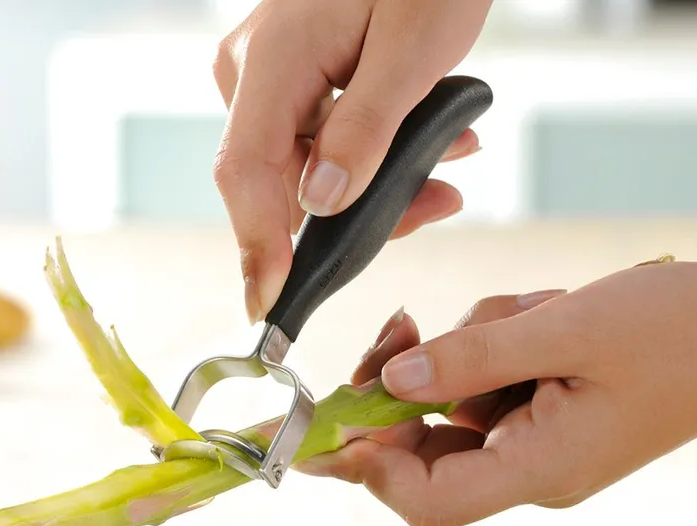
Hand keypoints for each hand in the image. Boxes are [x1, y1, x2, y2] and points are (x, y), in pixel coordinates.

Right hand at [213, 0, 493, 322]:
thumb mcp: (414, 48)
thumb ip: (367, 129)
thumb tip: (320, 206)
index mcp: (272, 60)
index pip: (246, 173)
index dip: (258, 247)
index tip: (271, 306)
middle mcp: (254, 71)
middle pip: (281, 180)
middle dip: (354, 213)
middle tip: (434, 206)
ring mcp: (268, 75)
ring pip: (307, 167)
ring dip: (377, 180)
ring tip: (451, 158)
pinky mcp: (290, 78)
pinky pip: (320, 140)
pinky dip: (371, 152)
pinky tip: (430, 141)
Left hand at [301, 258, 696, 525]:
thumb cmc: (678, 330)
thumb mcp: (568, 328)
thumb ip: (473, 358)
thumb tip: (390, 382)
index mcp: (539, 470)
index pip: (425, 502)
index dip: (368, 466)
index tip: (334, 414)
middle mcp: (527, 470)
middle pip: (420, 455)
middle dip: (399, 390)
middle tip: (400, 327)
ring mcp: (534, 444)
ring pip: (447, 408)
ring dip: (459, 354)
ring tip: (524, 311)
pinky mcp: (540, 414)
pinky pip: (481, 386)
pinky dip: (486, 347)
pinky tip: (530, 315)